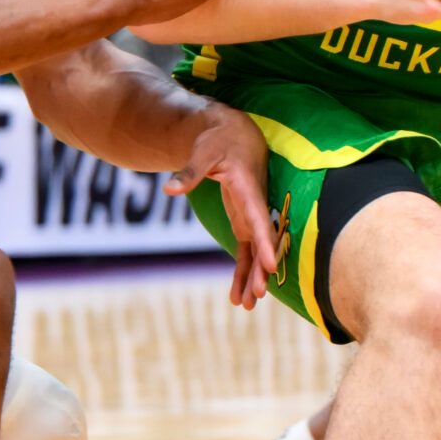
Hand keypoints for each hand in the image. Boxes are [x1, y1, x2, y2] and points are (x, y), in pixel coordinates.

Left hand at [162, 105, 280, 310]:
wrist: (235, 134)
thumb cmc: (218, 140)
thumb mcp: (203, 153)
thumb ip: (189, 173)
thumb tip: (168, 189)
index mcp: (248, 189)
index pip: (260, 220)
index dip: (266, 243)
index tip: (272, 265)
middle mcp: (255, 206)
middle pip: (261, 242)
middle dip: (261, 269)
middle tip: (257, 295)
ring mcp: (251, 216)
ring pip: (256, 252)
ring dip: (252, 277)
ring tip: (246, 305)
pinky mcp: (244, 222)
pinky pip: (247, 251)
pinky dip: (244, 271)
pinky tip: (238, 295)